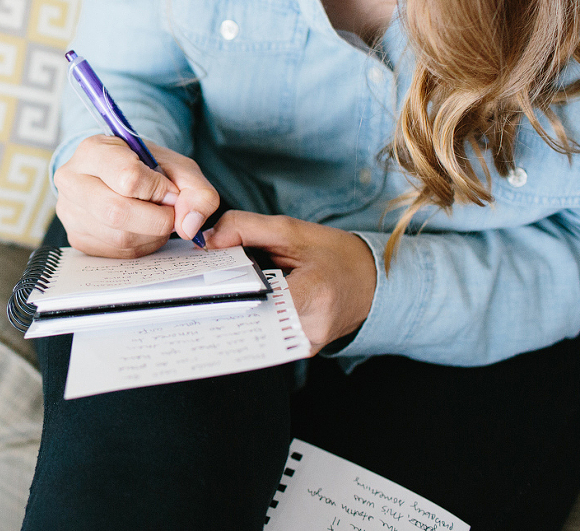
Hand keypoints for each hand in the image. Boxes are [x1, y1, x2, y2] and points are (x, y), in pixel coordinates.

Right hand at [54, 136, 219, 258]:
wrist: (117, 174)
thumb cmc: (144, 167)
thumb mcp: (176, 165)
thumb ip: (195, 189)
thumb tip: (189, 225)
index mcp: (92, 150)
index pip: (127, 178)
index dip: (158, 190)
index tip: (168, 190)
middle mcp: (72, 180)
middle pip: (117, 212)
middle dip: (157, 219)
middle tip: (170, 213)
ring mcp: (69, 211)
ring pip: (119, 237)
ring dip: (151, 234)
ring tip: (157, 218)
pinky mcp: (77, 237)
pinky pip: (116, 252)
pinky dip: (141, 245)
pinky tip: (143, 230)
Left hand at [205, 212, 376, 353]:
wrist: (373, 284)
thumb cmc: (338, 256)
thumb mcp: (293, 231)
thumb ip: (246, 228)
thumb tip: (208, 241)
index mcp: (312, 294)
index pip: (256, 296)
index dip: (226, 282)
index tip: (206, 272)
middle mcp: (309, 327)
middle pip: (249, 312)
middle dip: (227, 292)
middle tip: (212, 277)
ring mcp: (305, 344)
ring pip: (253, 325)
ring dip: (239, 303)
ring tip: (234, 285)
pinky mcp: (299, 351)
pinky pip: (265, 332)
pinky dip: (253, 313)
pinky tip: (251, 299)